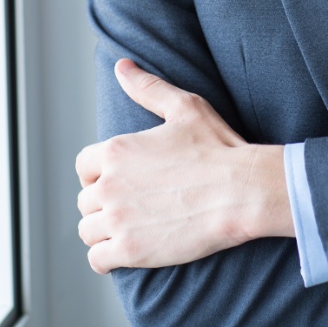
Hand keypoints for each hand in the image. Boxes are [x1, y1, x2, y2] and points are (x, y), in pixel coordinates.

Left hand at [76, 59, 293, 273]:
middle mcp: (109, 185)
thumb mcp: (185, 107)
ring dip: (104, 231)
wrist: (243, 191)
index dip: (101, 172)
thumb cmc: (218, 147)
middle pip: (86, 200)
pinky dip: (106, 258)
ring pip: (88, 230)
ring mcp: (118, 219)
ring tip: (129, 228)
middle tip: (133, 205)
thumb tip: (122, 66)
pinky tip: (125, 251)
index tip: (123, 179)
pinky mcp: (130, 250)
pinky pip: (97, 260)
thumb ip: (147, 87)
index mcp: (116, 150)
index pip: (84, 166)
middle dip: (105, 203)